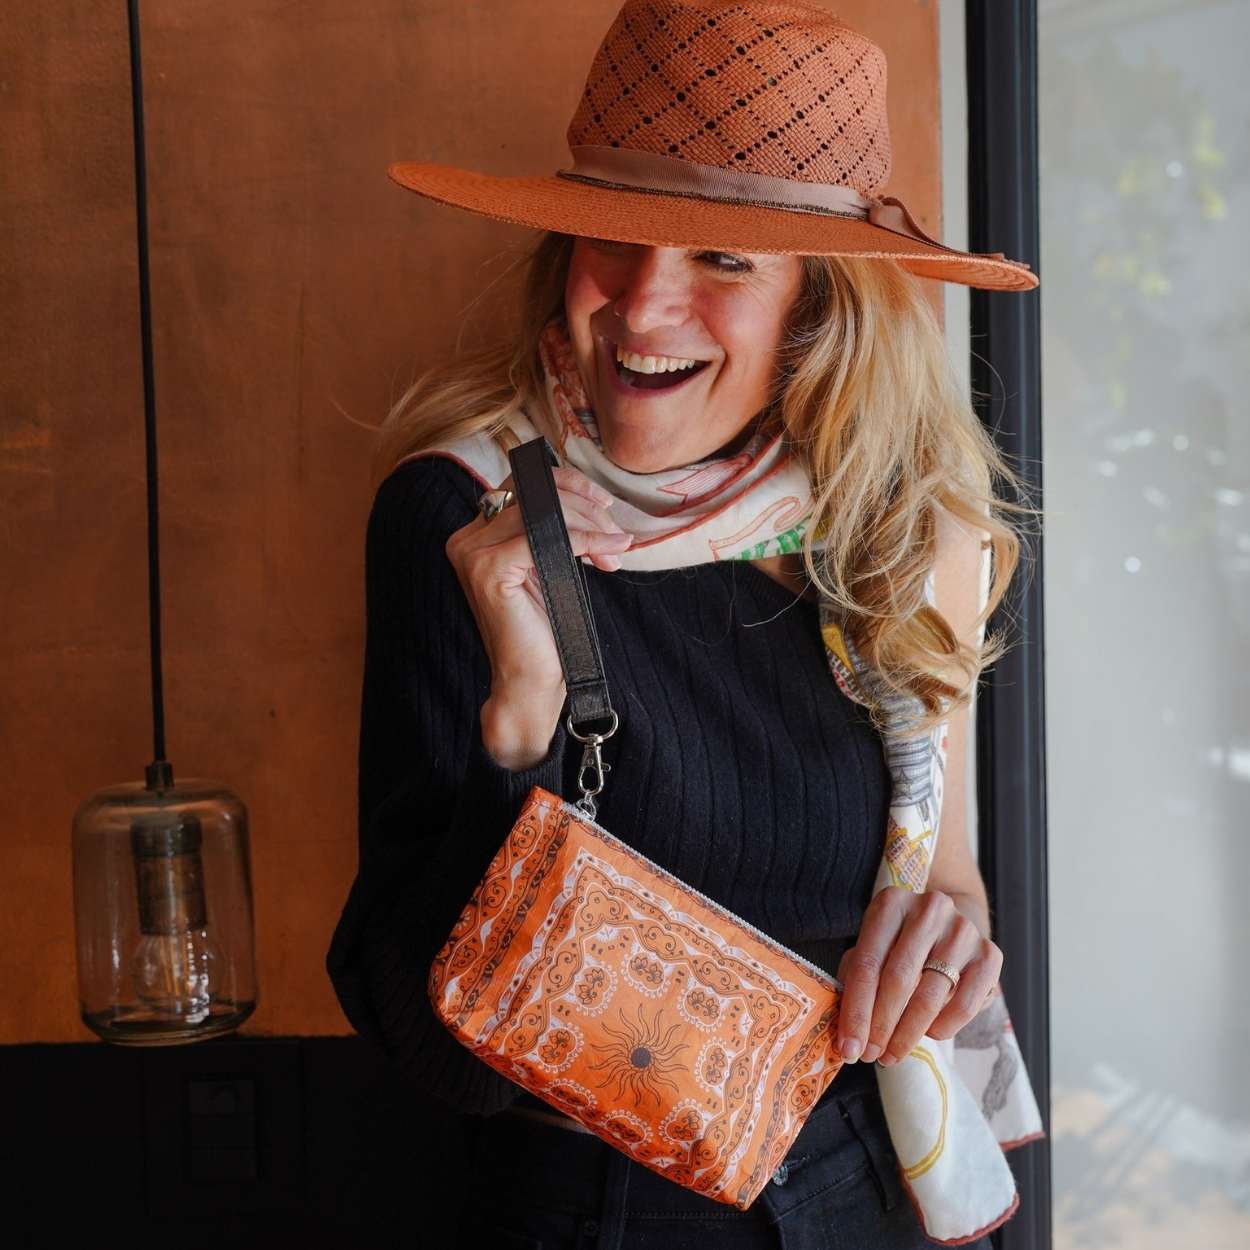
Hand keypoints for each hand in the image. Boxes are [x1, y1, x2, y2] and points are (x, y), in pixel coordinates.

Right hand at [444, 465, 632, 768]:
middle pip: (534, 494)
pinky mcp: (488, 570)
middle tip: (616, 537)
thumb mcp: (552, 566)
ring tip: (613, 553)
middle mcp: (466, 538)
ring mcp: (472, 553)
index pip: (523, 484)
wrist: (531, 681)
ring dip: (590, 527)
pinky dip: (583, 541)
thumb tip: (595, 500)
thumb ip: (556, 530)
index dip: (569, 484)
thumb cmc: (545, 628)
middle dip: (586, 510)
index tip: (605, 503)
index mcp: (477, 534)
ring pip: (541, 512)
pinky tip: (605, 554)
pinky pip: (544, 537)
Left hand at [834, 886, 1001, 1065]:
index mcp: (891, 902)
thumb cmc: (899, 943)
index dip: (856, 1010)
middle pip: (898, 980)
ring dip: (907, 1034)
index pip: (866, 964)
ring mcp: (962, 930)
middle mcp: (929, 908)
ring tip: (892, 1054)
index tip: (849, 1047)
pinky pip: (964, 1004)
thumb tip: (848, 1039)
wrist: (948, 924)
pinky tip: (929, 1035)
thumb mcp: (873, 948)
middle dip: (880, 1026)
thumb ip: (856, 982)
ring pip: (930, 996)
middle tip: (870, 1056)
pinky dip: (943, 1027)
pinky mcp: (990, 954)